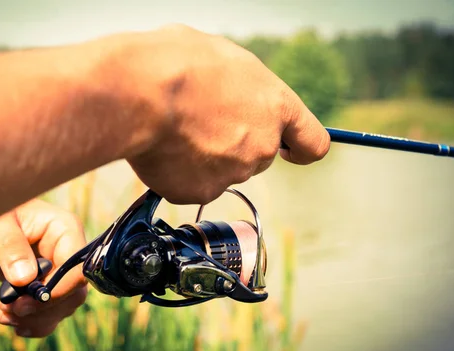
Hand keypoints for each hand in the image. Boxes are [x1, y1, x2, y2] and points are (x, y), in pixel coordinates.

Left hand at [0, 199, 86, 337]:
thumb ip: (10, 246)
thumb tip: (25, 279)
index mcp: (64, 230)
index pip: (77, 268)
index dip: (58, 290)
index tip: (25, 302)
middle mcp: (66, 251)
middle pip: (73, 292)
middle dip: (43, 308)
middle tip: (11, 309)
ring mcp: (56, 270)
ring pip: (62, 307)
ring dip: (34, 319)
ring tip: (3, 314)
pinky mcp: (42, 285)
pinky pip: (49, 313)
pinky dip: (31, 322)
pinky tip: (8, 319)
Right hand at [120, 24, 330, 203]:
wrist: (141, 94)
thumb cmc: (179, 64)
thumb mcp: (223, 56)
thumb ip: (241, 84)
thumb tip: (230, 89)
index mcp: (275, 106)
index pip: (312, 142)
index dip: (301, 148)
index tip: (291, 152)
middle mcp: (261, 146)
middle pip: (257, 156)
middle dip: (235, 144)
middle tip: (200, 122)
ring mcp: (232, 173)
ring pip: (222, 171)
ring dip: (204, 157)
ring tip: (174, 130)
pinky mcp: (200, 192)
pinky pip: (192, 185)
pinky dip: (179, 173)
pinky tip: (163, 149)